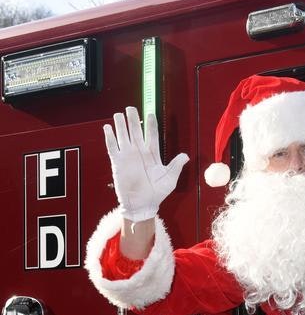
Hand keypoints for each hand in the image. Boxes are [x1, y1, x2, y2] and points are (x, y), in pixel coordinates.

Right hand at [104, 107, 188, 222]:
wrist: (143, 205)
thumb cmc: (157, 194)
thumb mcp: (170, 179)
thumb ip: (176, 166)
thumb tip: (186, 155)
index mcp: (152, 154)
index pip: (151, 135)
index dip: (151, 125)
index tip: (150, 114)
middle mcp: (139, 153)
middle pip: (136, 131)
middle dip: (133, 119)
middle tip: (131, 108)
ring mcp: (128, 157)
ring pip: (123, 136)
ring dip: (121, 125)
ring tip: (119, 114)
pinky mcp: (118, 163)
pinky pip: (113, 148)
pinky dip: (110, 138)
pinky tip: (108, 128)